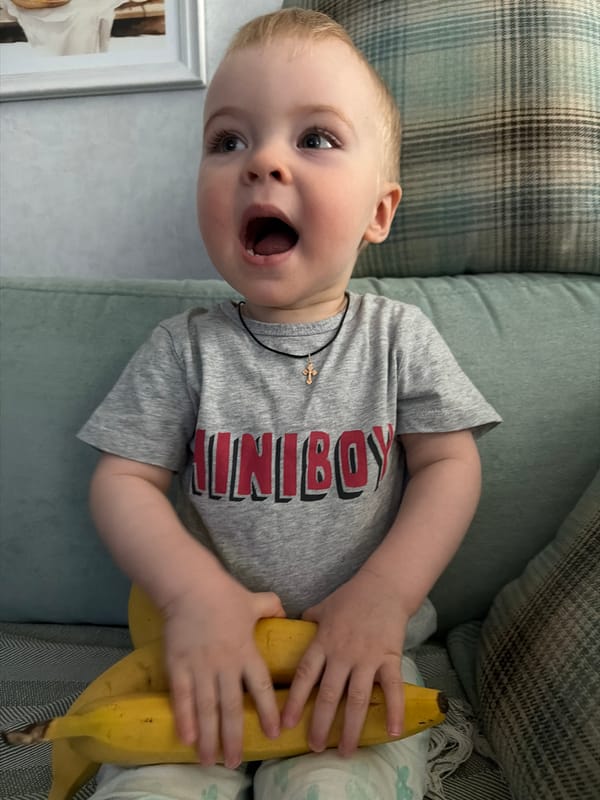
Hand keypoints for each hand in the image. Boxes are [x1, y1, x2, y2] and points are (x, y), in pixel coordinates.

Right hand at [162, 576, 284, 768]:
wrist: (190, 586)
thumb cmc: (223, 594)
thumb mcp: (254, 600)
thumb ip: (271, 607)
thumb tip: (287, 612)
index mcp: (246, 651)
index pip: (261, 687)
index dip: (269, 711)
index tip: (275, 733)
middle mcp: (225, 664)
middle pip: (230, 708)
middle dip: (233, 738)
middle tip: (235, 763)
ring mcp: (200, 666)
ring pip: (206, 709)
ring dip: (208, 737)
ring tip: (210, 760)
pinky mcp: (178, 665)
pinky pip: (182, 697)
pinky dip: (184, 718)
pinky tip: (186, 738)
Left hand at [281, 569, 408, 755]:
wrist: (384, 585)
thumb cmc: (352, 596)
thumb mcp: (324, 607)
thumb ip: (309, 621)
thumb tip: (292, 626)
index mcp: (323, 642)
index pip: (305, 676)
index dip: (295, 701)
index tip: (286, 724)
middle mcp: (342, 653)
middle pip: (329, 694)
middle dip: (320, 724)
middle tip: (314, 747)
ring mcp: (367, 657)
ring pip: (357, 699)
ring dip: (350, 728)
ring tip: (344, 751)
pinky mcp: (389, 658)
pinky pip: (392, 688)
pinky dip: (394, 711)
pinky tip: (393, 732)